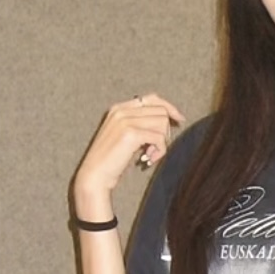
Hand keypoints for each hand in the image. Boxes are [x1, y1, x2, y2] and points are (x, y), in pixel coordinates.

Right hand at [72, 92, 183, 215]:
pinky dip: (160, 151)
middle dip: (165, 131)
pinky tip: (149, 160)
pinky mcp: (131, 134)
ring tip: (150, 155)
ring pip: (162, 122)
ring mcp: (125, 120)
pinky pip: (159, 138)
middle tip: (156, 149)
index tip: (179, 120)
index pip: (152, 98)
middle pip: (160, 110)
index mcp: (119, 108)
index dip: (169, 108)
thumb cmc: (111, 160)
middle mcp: (121, 110)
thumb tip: (165, 122)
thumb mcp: (124, 136)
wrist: (95, 174)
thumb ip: (139, 125)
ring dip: (162, 142)